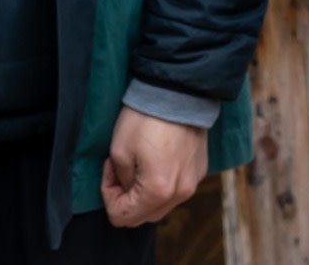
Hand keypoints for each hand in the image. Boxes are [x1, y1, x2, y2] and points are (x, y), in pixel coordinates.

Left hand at [100, 107, 208, 226]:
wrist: (178, 92)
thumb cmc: (146, 118)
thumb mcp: (119, 151)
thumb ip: (121, 182)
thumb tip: (126, 189)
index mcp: (157, 191)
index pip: (122, 216)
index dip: (109, 196)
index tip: (109, 171)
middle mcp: (180, 193)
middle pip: (144, 217)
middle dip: (126, 200)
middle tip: (119, 172)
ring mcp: (193, 183)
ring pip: (161, 206)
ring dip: (144, 195)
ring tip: (138, 165)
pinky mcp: (200, 171)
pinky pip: (176, 190)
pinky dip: (162, 185)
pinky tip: (157, 160)